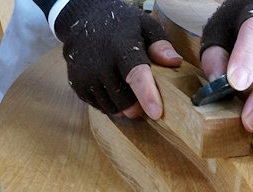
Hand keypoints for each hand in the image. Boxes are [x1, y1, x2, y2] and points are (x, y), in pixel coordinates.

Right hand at [55, 0, 181, 118]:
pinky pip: (99, 107)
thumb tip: (175, 62)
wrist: (83, 18)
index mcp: (121, 47)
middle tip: (144, 100)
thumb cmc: (121, 25)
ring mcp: (85, 76)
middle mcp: (100, 63)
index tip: (156, 113)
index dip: (146, 95)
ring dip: (124, 106)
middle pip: (124, 100)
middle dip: (138, 106)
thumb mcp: (144, 25)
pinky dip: (110, 103)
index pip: (135, 75)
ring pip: (112, 108)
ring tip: (127, 91)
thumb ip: (160, 45)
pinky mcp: (77, 85)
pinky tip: (112, 88)